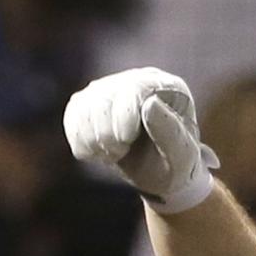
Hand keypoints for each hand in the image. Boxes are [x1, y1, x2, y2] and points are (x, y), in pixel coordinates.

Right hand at [63, 67, 218, 212]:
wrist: (160, 175)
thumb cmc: (177, 164)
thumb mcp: (182, 156)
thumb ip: (170, 131)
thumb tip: (149, 103)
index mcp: (167, 86)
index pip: (135, 88)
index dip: (124, 115)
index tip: (126, 140)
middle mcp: (138, 80)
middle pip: (104, 96)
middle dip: (107, 133)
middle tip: (119, 153)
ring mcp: (112, 88)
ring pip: (84, 105)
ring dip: (93, 139)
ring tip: (113, 154)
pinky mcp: (90, 102)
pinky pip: (73, 115)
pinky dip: (80, 140)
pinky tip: (98, 153)